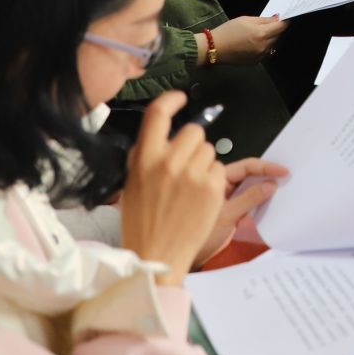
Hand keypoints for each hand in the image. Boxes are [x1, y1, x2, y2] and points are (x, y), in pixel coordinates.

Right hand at [119, 92, 227, 281]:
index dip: (170, 100)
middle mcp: (168, 163)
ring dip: (204, 164)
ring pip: (210, 151)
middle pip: (194, 131)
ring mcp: (193, 175)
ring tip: (189, 189)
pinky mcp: (213, 188)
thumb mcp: (132, 184)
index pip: (157, 115)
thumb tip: (160, 135)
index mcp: (144, 160)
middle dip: (193, 145)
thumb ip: (146, 157)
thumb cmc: (141, 222)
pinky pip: (220, 170)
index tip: (179, 98)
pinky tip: (199, 199)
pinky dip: (213, 181)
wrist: (156, 256)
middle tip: (185, 167)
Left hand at [191, 157, 289, 267]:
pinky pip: (250, 203)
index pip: (245, 167)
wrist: (182, 258)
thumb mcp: (226, 216)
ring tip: (281, 190)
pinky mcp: (233, 213)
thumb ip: (249, 199)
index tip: (282, 171)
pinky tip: (270, 205)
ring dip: (265, 190)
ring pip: (251, 189)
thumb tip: (270, 185)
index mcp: (214, 180)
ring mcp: (227, 199)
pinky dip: (261, 204)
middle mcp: (220, 186)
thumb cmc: (190, 236)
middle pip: (250, 175)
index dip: (266, 167)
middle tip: (285, 178)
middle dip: (268, 176)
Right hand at [208, 16, 285, 64]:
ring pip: (272, 45)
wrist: (214, 48)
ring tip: (257, 35)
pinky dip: (263, 48)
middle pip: (277, 36)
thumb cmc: (228, 30)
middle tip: (266, 25)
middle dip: (275, 30)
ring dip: (269, 39)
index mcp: (262, 34)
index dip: (284, 22)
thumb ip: (264, 20)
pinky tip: (252, 44)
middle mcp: (264, 46)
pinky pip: (265, 53)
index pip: (281, 27)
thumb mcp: (246, 19)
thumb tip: (277, 19)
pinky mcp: (255, 62)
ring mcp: (260, 56)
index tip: (283, 18)